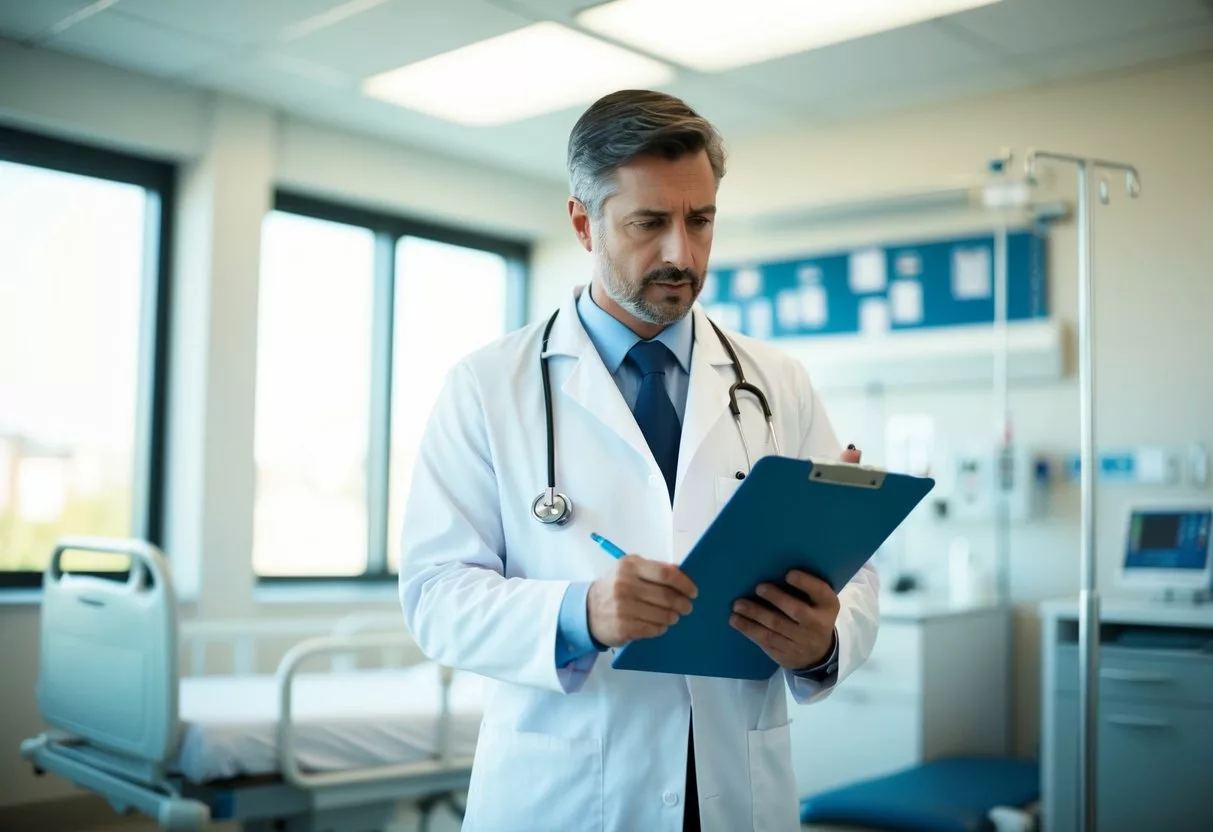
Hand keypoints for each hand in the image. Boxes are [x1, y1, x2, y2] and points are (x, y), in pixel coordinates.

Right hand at [588, 555, 697, 646]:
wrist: (587, 610)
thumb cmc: (614, 588)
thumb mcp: (629, 571)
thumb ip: (653, 570)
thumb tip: (682, 572)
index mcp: (630, 566)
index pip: (665, 573)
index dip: (684, 583)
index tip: (693, 591)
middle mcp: (625, 585)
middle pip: (666, 596)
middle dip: (682, 603)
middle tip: (687, 607)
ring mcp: (623, 607)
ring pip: (662, 615)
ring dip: (672, 617)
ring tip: (673, 616)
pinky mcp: (623, 627)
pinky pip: (653, 629)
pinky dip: (661, 628)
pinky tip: (660, 625)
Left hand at [729, 443, 860, 668]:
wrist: (819, 639)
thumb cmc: (818, 581)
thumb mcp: (831, 547)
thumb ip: (840, 500)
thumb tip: (853, 451)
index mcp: (830, 598)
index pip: (823, 590)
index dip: (808, 582)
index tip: (791, 571)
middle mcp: (818, 620)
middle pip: (796, 610)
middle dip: (777, 599)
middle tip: (759, 585)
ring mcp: (800, 638)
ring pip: (776, 627)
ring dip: (756, 614)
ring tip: (739, 602)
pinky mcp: (782, 650)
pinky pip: (763, 640)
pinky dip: (747, 629)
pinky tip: (733, 617)